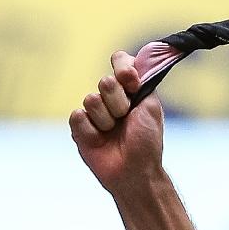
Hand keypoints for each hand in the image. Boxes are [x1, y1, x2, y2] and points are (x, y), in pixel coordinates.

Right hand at [70, 50, 164, 194]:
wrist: (135, 171)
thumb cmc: (147, 142)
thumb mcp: (151, 107)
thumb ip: (143, 80)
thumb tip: (136, 58)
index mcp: (129, 90)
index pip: (120, 61)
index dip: (123, 69)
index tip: (131, 82)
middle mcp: (110, 98)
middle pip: (105, 81)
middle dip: (119, 102)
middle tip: (126, 119)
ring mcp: (93, 112)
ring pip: (91, 99)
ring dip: (107, 119)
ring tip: (114, 133)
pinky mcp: (79, 128)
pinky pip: (77, 116)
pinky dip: (91, 130)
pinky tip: (100, 141)